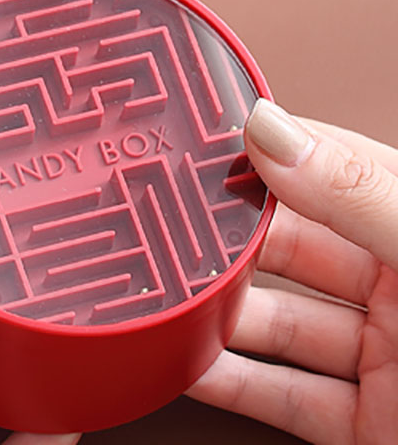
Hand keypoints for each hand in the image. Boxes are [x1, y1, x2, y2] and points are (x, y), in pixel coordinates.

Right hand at [188, 101, 397, 443]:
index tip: (201, 142)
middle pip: (294, 245)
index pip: (331, 167)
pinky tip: (191, 357)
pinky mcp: (367, 426)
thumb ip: (362, 195)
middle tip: (170, 223)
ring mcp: (387, 360)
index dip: (267, 152)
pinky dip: (232, 380)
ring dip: (223, 311)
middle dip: (231, 237)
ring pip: (280, 320)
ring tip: (171, 292)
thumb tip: (273, 129)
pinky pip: (283, 392)